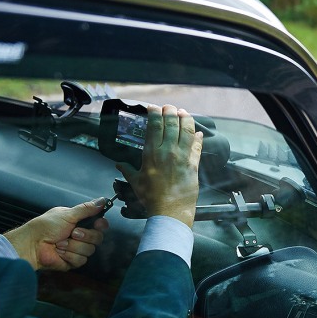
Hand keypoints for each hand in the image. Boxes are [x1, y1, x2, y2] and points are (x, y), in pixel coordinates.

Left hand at [4, 199, 109, 271]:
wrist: (32, 244)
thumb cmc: (45, 227)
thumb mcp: (67, 214)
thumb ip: (86, 209)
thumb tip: (102, 200)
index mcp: (79, 222)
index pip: (99, 224)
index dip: (101, 225)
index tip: (98, 224)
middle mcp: (80, 236)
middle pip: (98, 238)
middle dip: (85, 236)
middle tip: (73, 233)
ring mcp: (77, 249)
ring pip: (90, 250)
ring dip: (73, 246)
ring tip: (60, 243)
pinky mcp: (73, 261)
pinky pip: (81, 260)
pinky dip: (69, 255)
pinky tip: (59, 252)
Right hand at [116, 104, 202, 227]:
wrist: (169, 210)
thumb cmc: (152, 198)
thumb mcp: (135, 182)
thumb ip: (127, 170)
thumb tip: (119, 165)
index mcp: (152, 153)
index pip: (154, 126)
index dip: (155, 113)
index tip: (154, 107)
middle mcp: (168, 151)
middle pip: (171, 124)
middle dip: (170, 111)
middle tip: (169, 107)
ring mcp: (182, 156)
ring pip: (186, 131)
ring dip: (186, 119)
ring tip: (184, 113)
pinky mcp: (194, 164)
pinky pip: (197, 146)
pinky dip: (198, 138)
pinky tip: (198, 133)